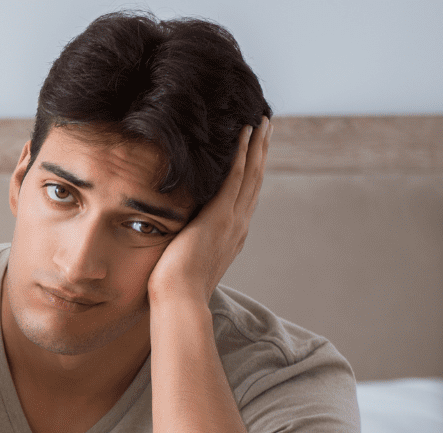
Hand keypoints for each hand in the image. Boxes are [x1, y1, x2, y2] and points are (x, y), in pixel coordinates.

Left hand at [148, 118, 270, 307]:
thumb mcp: (188, 260)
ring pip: (251, 174)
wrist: (180, 300)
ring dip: (257, 145)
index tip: (256, 152)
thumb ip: (190, 243)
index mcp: (232, 236)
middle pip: (255, 180)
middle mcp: (239, 226)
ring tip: (262, 121)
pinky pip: (235, 177)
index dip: (253, 172)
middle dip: (261, 152)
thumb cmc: (176, 288)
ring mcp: (233, 220)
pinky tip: (244, 133)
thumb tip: (178, 235)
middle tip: (266, 126)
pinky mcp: (220, 216)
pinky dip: (242, 154)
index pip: (246, 197)